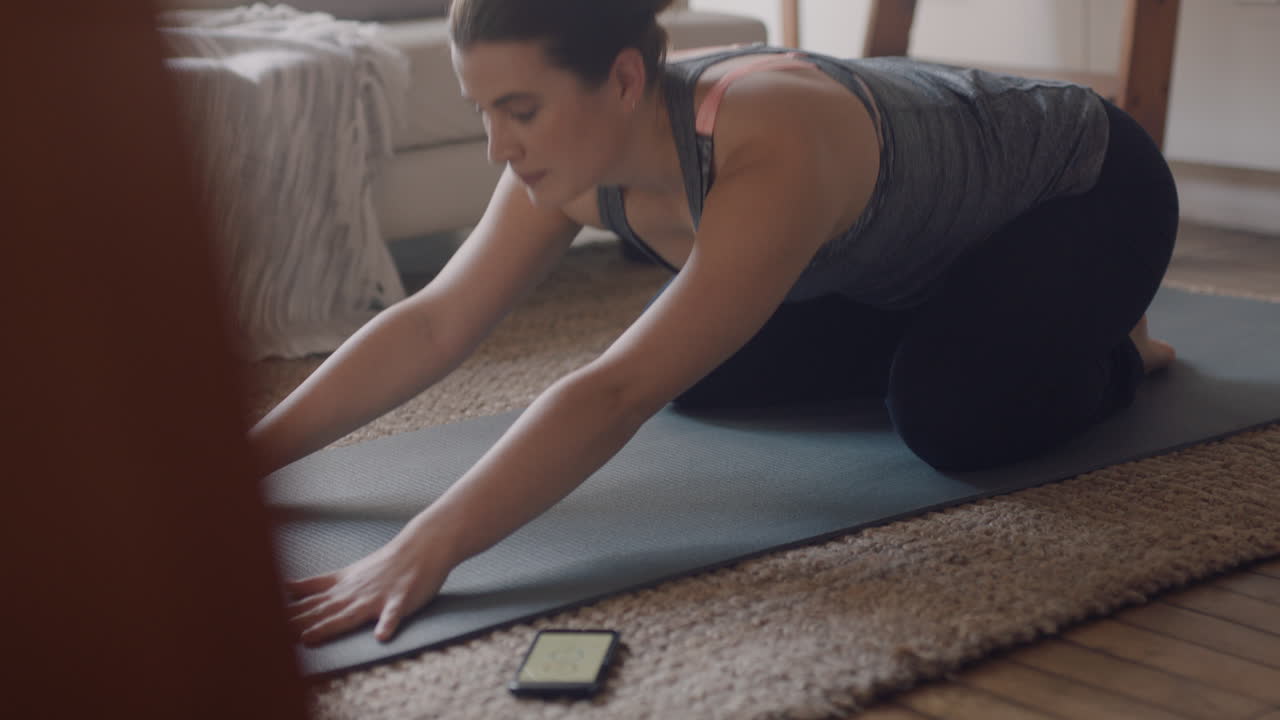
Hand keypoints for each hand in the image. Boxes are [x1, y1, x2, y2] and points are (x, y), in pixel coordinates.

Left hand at [285, 519, 452, 645]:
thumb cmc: (385, 563)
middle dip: (296, 624)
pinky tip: (381, 636)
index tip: (261, 623)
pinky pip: (394, 614)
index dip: (286, 615)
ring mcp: (377, 597)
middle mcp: (354, 593)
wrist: (421, 546)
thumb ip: (317, 584)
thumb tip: (285, 587)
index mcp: (341, 588)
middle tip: (272, 636)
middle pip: (321, 611)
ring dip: (329, 626)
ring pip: (349, 614)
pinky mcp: (401, 600)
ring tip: (310, 637)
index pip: (308, 604)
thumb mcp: (346, 573)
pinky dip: (387, 624)